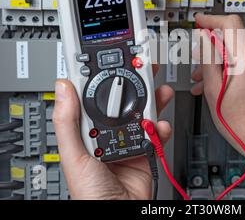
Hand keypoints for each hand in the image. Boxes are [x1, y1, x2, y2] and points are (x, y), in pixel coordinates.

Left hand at [52, 65, 172, 199]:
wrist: (119, 212)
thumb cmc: (90, 192)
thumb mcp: (74, 154)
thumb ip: (67, 121)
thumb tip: (63, 88)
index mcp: (89, 128)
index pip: (96, 95)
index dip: (104, 75)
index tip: (112, 58)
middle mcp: (110, 130)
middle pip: (125, 99)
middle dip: (136, 82)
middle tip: (144, 67)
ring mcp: (130, 139)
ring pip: (144, 112)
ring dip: (154, 99)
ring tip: (161, 91)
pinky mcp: (147, 148)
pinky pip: (157, 132)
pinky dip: (162, 128)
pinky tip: (160, 127)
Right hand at [191, 14, 244, 158]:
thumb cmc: (241, 121)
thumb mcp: (214, 90)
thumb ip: (208, 60)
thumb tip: (203, 39)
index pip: (231, 24)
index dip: (212, 20)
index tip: (199, 23)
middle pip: (233, 34)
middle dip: (212, 41)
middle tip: (198, 55)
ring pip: (236, 47)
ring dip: (217, 54)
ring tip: (202, 74)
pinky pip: (242, 59)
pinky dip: (226, 63)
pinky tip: (214, 80)